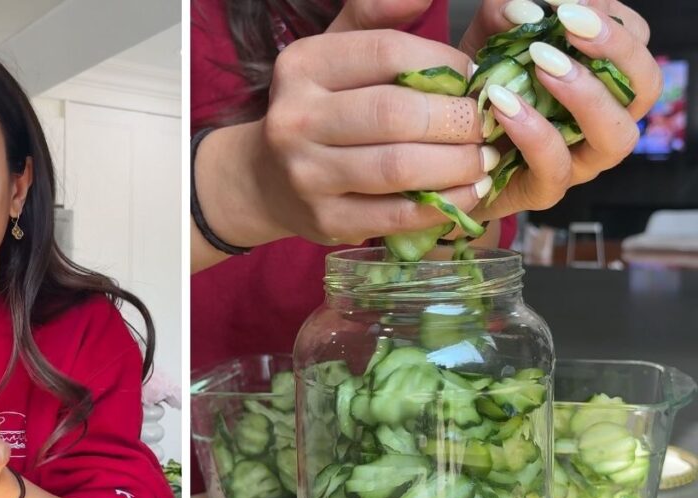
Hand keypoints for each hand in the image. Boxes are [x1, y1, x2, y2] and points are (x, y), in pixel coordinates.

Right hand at [196, 29, 491, 251]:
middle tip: (488, 124)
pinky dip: (444, 204)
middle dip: (457, 119)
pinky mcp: (326, 220)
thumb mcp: (336, 51)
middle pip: (396, 114)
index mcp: (302, 66)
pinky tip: (468, 192)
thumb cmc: (319, 108)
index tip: (473, 77)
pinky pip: (398, 214)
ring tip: (485, 158)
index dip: (444, 64)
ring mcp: (307, 176)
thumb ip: (375, 15)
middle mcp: (296, 119)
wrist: (267, 180)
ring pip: (400, 168)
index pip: (387, 53)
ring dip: (458, 164)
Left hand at [459, 0, 659, 221]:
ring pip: (616, 136)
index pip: (636, 44)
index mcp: (601, 80)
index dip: (612, 21)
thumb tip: (529, 8)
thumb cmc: (474, 94)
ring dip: (585, 95)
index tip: (570, 6)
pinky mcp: (545, 190)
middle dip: (617, 50)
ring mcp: (579, 160)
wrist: (440, 156)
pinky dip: (533, 132)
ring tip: (542, 65)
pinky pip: (555, 167)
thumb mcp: (485, 44)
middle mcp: (602, 121)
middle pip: (645, 87)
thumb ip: (505, 17)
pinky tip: (503, 105)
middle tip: (569, 23)